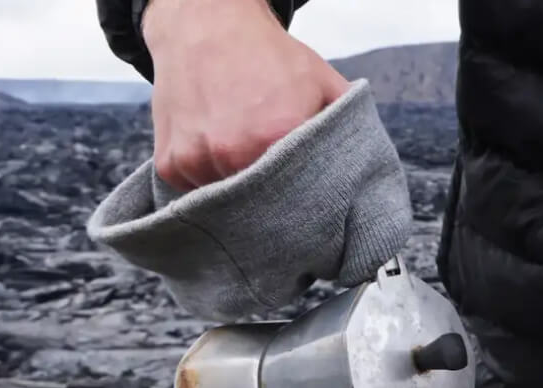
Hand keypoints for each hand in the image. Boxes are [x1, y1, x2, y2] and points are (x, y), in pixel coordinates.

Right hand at [142, 0, 349, 189]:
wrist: (205, 24)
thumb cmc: (267, 54)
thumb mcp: (323, 82)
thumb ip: (349, 126)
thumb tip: (371, 170)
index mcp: (276, 137)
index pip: (302, 200)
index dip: (310, 204)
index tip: (313, 206)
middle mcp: (233, 153)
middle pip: (264, 208)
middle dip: (276, 205)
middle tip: (282, 191)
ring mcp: (197, 160)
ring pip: (228, 204)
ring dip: (241, 192)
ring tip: (245, 158)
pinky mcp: (170, 165)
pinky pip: (197, 191)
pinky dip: (210, 179)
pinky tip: (217, 150)